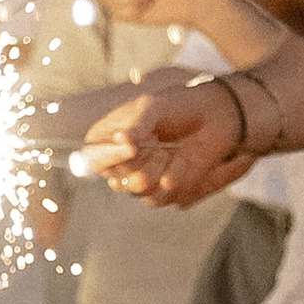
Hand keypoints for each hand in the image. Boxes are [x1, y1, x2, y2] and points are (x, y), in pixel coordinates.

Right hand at [73, 74, 252, 205]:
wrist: (212, 117)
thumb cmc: (176, 107)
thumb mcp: (154, 106)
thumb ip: (137, 124)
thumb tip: (121, 140)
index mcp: (105, 140)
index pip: (91, 159)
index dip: (109, 158)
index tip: (131, 147)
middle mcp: (118, 164)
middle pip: (119, 180)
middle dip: (143, 161)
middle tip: (158, 142)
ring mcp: (138, 179)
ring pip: (140, 190)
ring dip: (160, 169)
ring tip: (170, 151)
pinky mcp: (160, 192)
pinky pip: (162, 197)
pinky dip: (177, 176)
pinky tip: (183, 161)